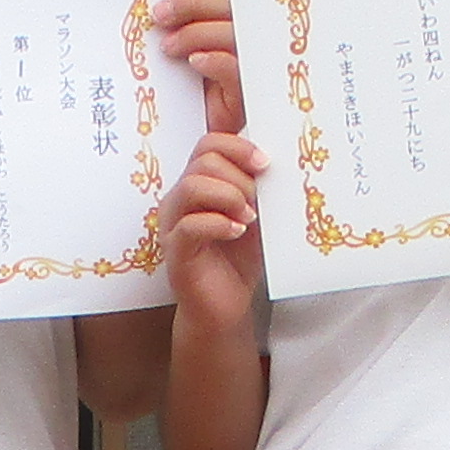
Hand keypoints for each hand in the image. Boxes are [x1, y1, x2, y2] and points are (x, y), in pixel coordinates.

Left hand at [156, 0, 241, 120]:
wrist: (200, 142)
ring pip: (233, 32)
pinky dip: (214, 60)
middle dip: (192, 3)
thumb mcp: (178, 54)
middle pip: (229, 3)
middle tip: (159, 14)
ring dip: (197, 33)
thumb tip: (152, 1)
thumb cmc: (189, 96)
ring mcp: (253, 62)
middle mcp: (247, 36)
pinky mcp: (251, 93)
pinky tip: (194, 61)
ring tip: (168, 47)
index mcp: (231, 20)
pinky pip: (237, 68)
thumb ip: (175, 25)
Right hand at [158, 133, 266, 338]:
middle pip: (203, 160)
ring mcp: (173, 223)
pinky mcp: (174, 251)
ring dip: (229, 196)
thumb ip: (259, 188)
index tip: (265, 163)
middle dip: (239, 176)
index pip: (209, 143)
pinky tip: (238, 232)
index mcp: (199, 183)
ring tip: (249, 217)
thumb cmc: (239, 259)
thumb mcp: (256, 215)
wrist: (225, 306)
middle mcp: (181, 198)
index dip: (238, 146)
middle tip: (259, 202)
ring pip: (192, 186)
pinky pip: (190, 225)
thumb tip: (276, 161)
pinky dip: (219, 224)